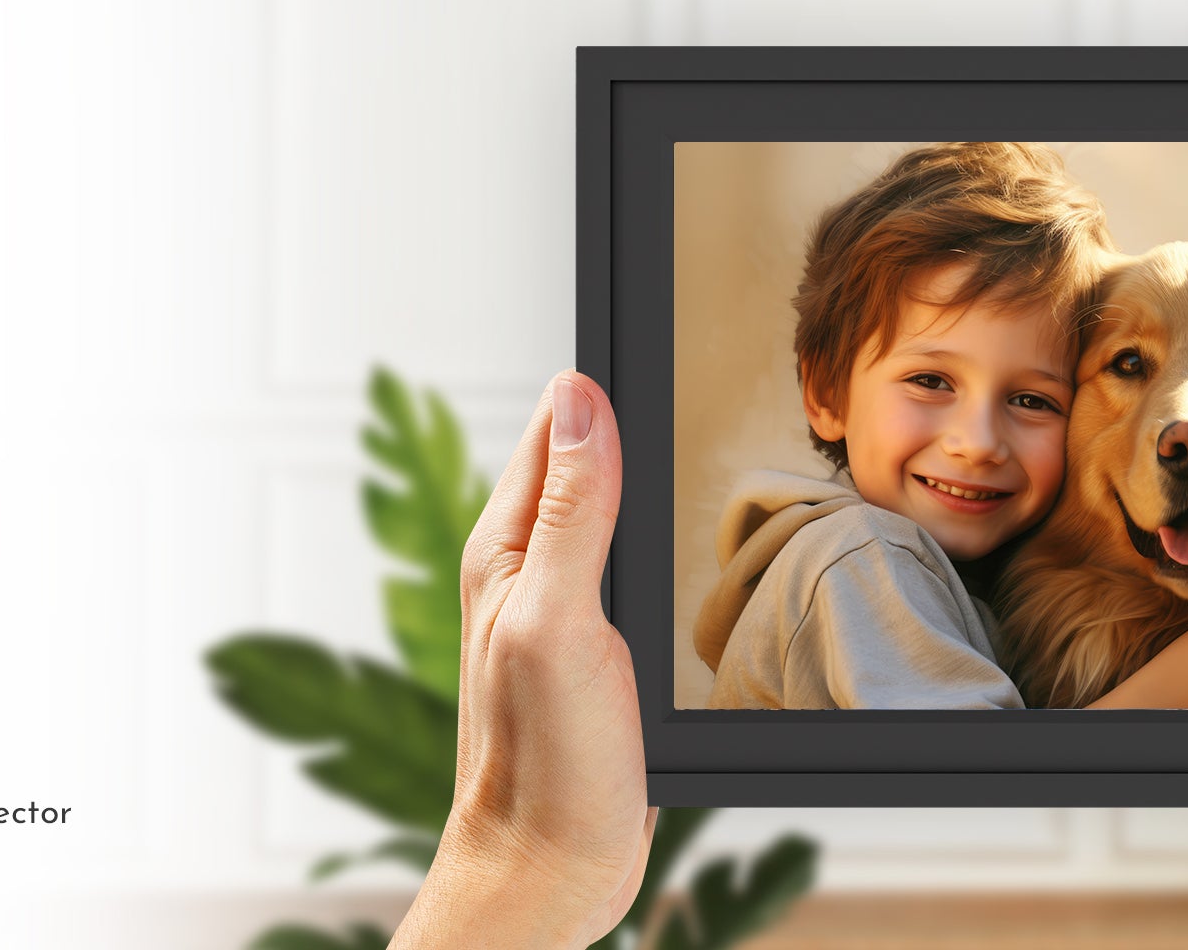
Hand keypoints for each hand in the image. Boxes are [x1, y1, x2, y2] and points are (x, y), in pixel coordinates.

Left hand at [393, 372, 652, 947]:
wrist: (550, 873)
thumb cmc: (546, 764)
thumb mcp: (559, 621)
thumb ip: (570, 513)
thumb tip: (581, 400)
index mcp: (505, 548)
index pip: (553, 425)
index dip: (599, 377)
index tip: (644, 314)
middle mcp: (525, 571)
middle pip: (580, 460)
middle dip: (620, 410)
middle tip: (673, 352)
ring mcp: (558, 613)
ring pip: (605, 515)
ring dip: (637, 473)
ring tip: (678, 421)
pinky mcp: (591, 656)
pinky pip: (623, 571)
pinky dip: (650, 540)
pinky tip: (681, 543)